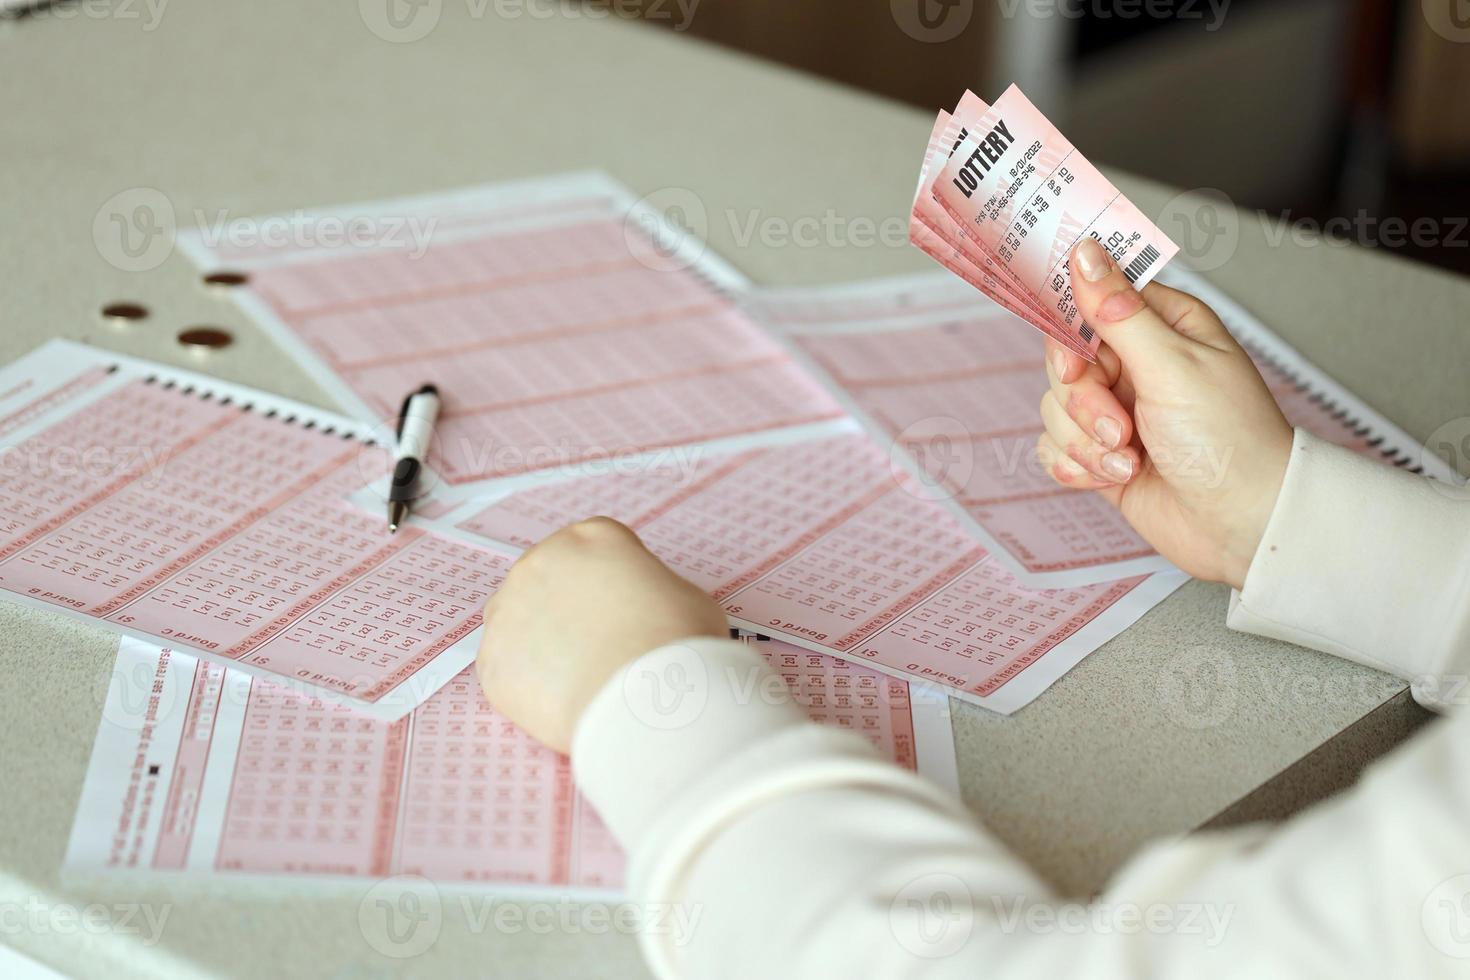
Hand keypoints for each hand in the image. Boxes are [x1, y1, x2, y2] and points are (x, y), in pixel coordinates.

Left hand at [476, 517, 728, 752]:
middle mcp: (541, 562)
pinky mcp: (491, 660)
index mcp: (592, 537)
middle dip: (568, 609)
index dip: (611, 582)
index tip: (621, 606)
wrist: (646, 698)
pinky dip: (528, 684)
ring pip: (519, 621)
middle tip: (598, 644)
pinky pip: (506, 669)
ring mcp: (508, 610)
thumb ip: (650, 591)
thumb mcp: (685, 595)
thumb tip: (642, 609)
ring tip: (579, 674)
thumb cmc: (675, 646)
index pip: (593, 549)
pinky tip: (560, 698)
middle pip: (549, 580)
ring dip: (541, 641)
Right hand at [1038, 238, 1292, 588]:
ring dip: (1084, 442)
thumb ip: (1117, 311)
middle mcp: (1138, 363)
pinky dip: (1077, 467)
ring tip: (1129, 459)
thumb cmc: (1230, 441)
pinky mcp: (1102, 454)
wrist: (1243, 525)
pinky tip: (1113, 477)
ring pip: (1055, 407)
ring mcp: (1118, 410)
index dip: (1073, 334)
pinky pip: (1054, 447)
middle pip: (1064, 360)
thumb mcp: (1171, 366)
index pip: (1091, 302)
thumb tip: (1085, 252)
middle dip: (1083, 402)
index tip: (1079, 363)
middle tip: (1118, 426)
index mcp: (1163, 326)